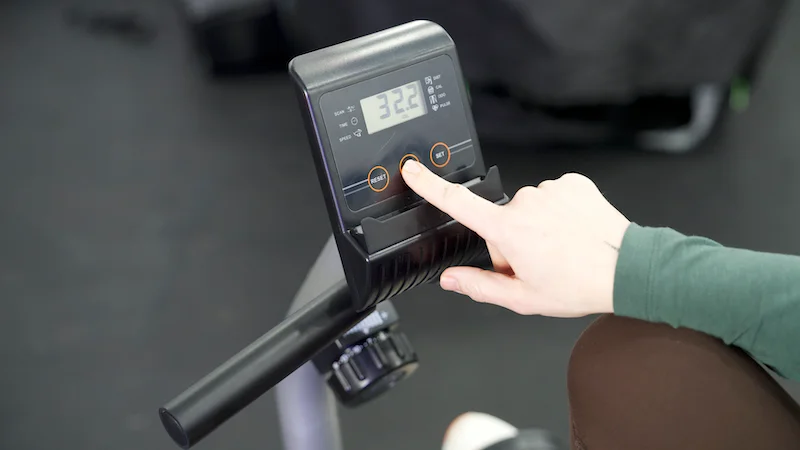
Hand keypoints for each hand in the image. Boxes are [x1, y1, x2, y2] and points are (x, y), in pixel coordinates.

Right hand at [400, 160, 630, 316]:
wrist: (625, 269)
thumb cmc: (578, 285)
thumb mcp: (522, 298)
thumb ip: (480, 285)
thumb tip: (451, 279)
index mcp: (508, 230)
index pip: (458, 203)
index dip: (429, 185)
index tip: (413, 170)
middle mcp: (526, 204)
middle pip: (502, 220)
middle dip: (512, 240)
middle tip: (538, 261)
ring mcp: (550, 190)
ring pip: (530, 208)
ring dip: (538, 226)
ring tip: (561, 248)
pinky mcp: (572, 183)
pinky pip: (553, 196)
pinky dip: (559, 213)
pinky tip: (573, 232)